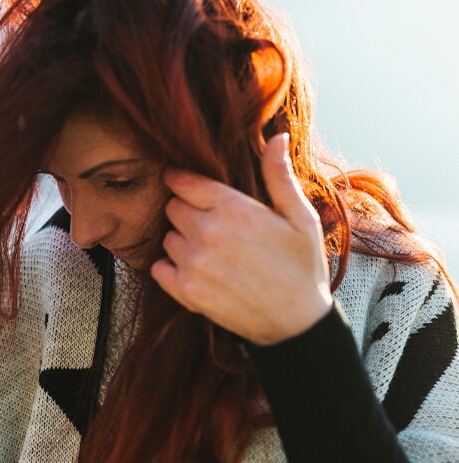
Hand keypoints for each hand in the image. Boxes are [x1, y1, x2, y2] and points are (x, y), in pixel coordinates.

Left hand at [150, 134, 332, 345]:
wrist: (298, 325)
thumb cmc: (302, 267)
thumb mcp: (300, 218)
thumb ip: (279, 176)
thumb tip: (277, 137)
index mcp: (234, 209)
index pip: (184, 181)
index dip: (183, 182)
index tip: (186, 186)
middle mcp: (208, 233)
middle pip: (172, 207)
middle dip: (187, 212)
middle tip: (211, 225)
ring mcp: (194, 263)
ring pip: (167, 236)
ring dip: (181, 240)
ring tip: (210, 252)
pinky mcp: (186, 292)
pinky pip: (158, 267)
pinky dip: (170, 267)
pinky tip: (196, 271)